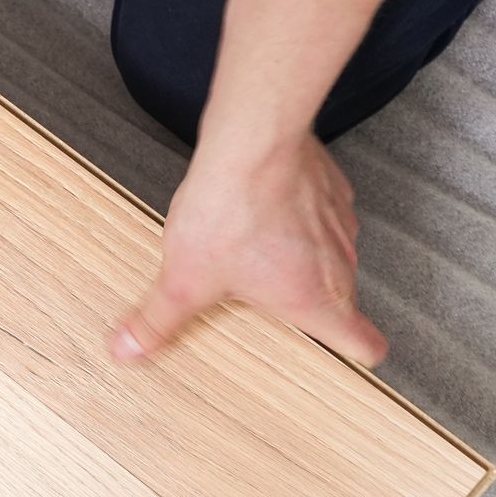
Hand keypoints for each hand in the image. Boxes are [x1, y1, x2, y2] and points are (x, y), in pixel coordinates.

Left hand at [111, 129, 388, 366]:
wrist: (252, 142)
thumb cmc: (230, 212)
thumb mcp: (184, 280)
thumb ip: (158, 321)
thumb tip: (129, 351)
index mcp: (316, 300)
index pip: (366, 345)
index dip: (357, 352)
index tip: (341, 354)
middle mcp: (340, 266)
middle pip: (340, 301)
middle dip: (307, 302)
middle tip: (267, 298)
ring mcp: (341, 226)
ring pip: (330, 256)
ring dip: (303, 257)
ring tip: (257, 249)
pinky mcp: (332, 190)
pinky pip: (322, 218)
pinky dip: (300, 219)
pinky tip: (264, 212)